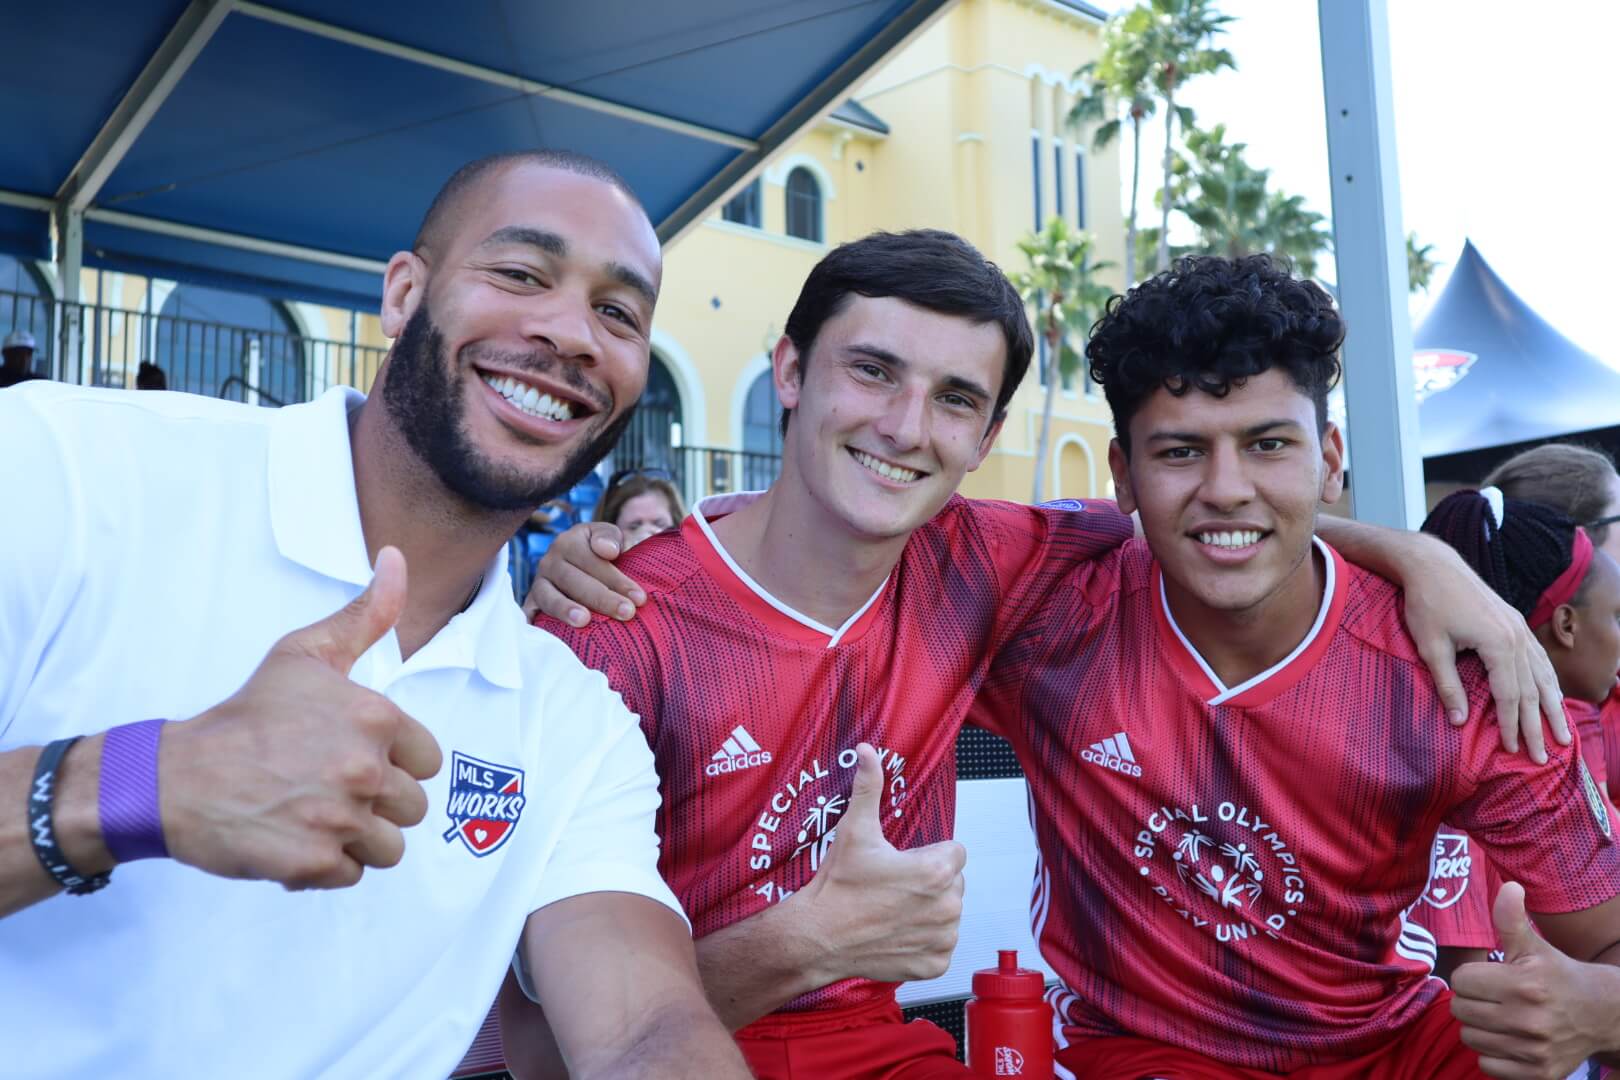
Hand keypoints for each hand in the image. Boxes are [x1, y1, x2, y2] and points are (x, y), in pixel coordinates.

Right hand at [160, 547, 443, 889]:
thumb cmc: (247, 714)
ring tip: (314, 815)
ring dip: (356, 838)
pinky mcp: (314, 862)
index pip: (426, 760)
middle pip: (411, 808)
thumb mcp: (306, 653)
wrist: (174, 776)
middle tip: (327, 788)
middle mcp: (365, 769)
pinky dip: (325, 866)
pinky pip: (350, 875)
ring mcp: (340, 819)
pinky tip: (293, 839)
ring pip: (389, 848)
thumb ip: (366, 615)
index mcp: (376, 719)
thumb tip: (398, 560)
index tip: (351, 756)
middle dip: (375, 803)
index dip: (393, 762)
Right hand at [522, 522, 645, 625]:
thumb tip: (608, 550)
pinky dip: (538, 625)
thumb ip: (609, 538)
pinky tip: (553, 638)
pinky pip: (532, 615)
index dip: (616, 580)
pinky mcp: (531, 605)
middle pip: (574, 581)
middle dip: (602, 598)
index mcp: (569, 542)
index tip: (639, 598)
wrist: (577, 567)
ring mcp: (538, 585)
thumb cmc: (600, 555)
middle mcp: (549, 562)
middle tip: (627, 613)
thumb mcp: (608, 538)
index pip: (592, 561)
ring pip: (549, 597)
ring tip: (584, 621)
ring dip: (566, 609)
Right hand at [792, 743, 965, 983]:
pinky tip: (896, 933)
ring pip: (948, 914)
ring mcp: (943, 938)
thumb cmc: (838, 884)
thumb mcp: (854, 830)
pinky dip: (924, 941)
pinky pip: (941, 946)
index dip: (928, 854)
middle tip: (892, 886)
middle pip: (953, 883)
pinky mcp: (935, 964)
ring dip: (928, 911)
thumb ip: (868, 786)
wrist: (817, 936)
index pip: (954, 852)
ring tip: (892, 909)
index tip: (902, 862)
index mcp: (937, 870)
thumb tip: (867, 750)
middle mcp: (949, 906)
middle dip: (929, 882)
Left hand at [1401, 541, 1567, 762]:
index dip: (1510, 725)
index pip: (1510, 696)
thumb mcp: (1432, 648)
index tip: (1512, 750)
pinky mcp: (1515, 621)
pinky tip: (1552, 695)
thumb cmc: (1427, 605)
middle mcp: (1518, 637)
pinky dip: (1548, 679)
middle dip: (1537, 726)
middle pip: (1531, 690)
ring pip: (1542, 674)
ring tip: (1563, 733)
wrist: (1433, 565)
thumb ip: (1448, 685)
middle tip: (1544, 756)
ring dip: (1552, 706)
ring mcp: (1520, 628)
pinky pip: (1539, 657)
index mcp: (1499, 644)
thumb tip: (1460, 722)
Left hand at [1450, 882, 1619, 1077]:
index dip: (1471, 975)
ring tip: (1500, 1016)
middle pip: (1460, 1010)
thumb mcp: (1533, 945)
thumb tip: (1508, 886)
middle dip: (1471, 1000)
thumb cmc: (1557, 974)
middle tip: (1492, 996)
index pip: (1460, 980)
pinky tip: (1508, 1038)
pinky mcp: (1538, 1073)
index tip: (1489, 975)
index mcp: (1524, 984)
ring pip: (1470, 1038)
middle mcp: (1528, 1020)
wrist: (1600, 1014)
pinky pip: (1487, 1066)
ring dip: (1479, 1027)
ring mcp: (1533, 1049)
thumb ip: (1511, 919)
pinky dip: (1492, 1054)